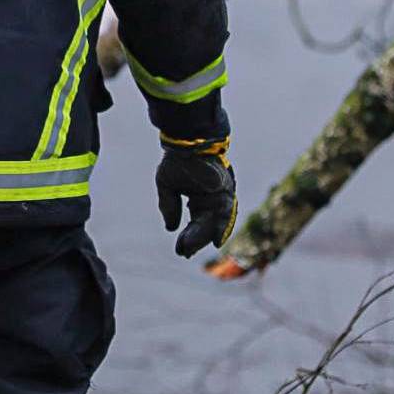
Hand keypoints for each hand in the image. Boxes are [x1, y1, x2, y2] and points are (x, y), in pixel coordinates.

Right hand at [155, 135, 236, 257]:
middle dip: (195, 240)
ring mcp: (220, 195)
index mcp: (198, 199)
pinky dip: (222, 226)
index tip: (180, 249)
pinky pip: (227, 211)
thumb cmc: (178, 160)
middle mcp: (211, 199)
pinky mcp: (226, 190)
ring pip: (214, 222)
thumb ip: (169, 207)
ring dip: (204, 236)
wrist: (187, 141)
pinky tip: (215, 240)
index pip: (195, 224)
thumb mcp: (167, 186)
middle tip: (185, 252)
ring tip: (191, 248)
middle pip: (205, 226)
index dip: (188, 237)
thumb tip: (170, 228)